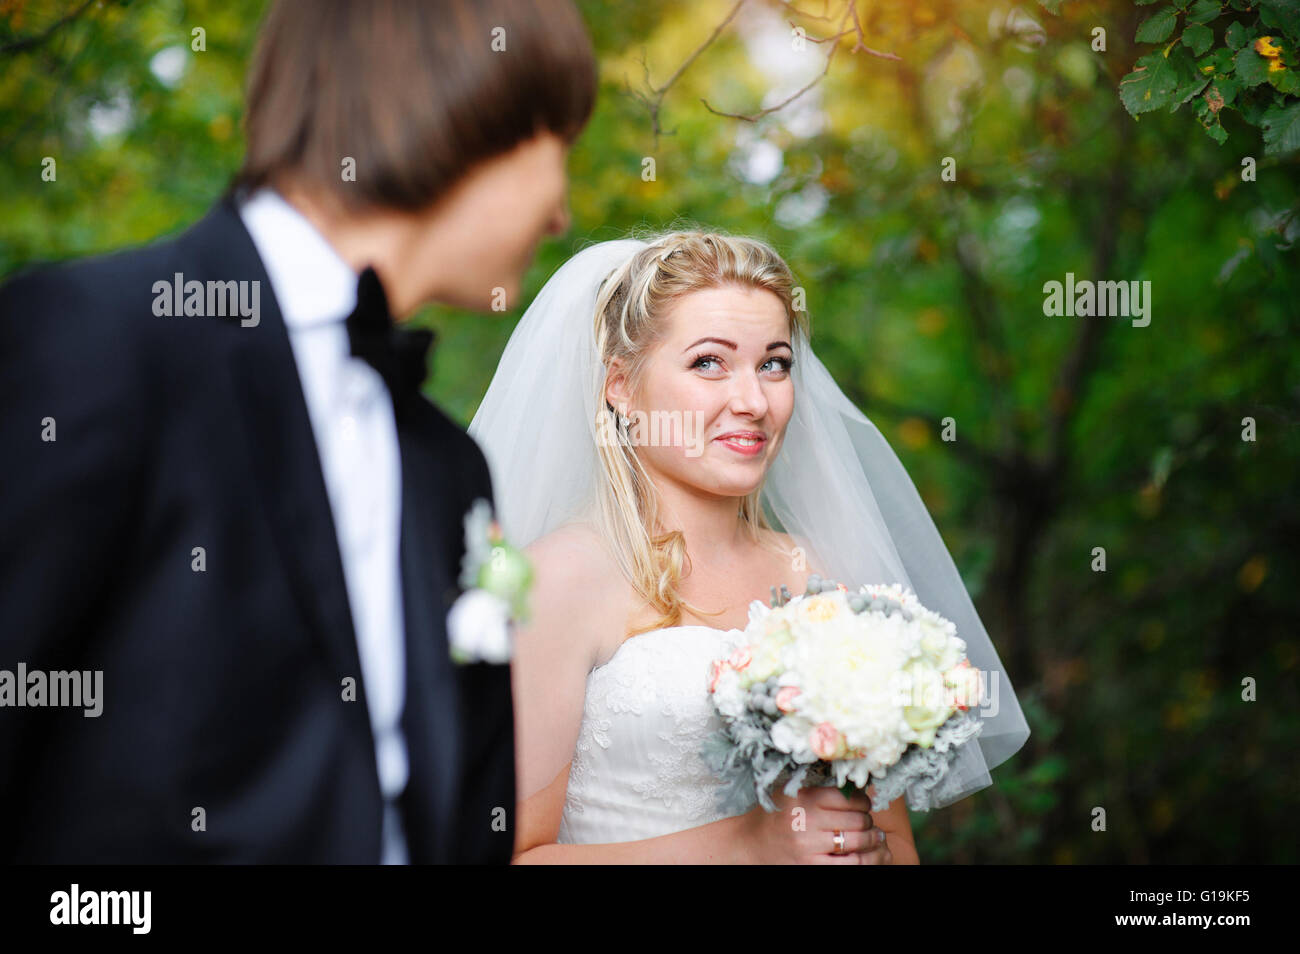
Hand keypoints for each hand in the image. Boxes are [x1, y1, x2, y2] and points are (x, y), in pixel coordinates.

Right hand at [735, 786, 891, 864]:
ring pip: (857, 840)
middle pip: (856, 818)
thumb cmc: (777, 815)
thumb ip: (819, 784)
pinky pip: (850, 863)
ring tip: (870, 837)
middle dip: (867, 820)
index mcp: (803, 796)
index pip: (848, 796)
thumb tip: (857, 783)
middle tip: (866, 821)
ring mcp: (808, 844)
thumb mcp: (793, 791)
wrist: (752, 843)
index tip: (863, 804)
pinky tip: (862, 853)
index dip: (862, 801)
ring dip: (870, 839)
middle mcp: (805, 818)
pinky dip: (863, 858)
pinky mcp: (810, 865)